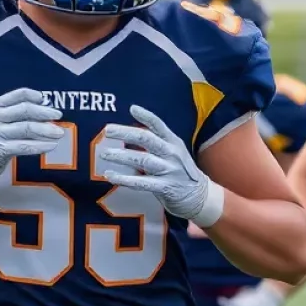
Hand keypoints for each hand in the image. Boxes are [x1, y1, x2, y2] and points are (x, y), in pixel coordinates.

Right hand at [0, 88, 64, 190]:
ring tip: (59, 133)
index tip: (47, 100)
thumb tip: (39, 111)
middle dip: (45, 112)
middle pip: (25, 110)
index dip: (35, 96)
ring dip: (46, 130)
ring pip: (27, 128)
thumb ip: (10, 115)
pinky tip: (50, 146)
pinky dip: (40, 146)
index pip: (18, 95)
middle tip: (59, 115)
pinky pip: (25, 146)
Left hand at [99, 105, 223, 225]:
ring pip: (142, 160)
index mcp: (174, 143)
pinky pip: (141, 182)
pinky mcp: (165, 188)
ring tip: (104, 154)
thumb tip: (129, 136)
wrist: (201, 198)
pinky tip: (111, 176)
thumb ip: (156, 146)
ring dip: (121, 156)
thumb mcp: (173, 154)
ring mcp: (169, 170)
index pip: (159, 125)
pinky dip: (125, 179)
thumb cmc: (182, 174)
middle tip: (107, 130)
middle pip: (146, 139)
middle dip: (125, 133)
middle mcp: (172, 154)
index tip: (132, 108)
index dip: (146, 116)